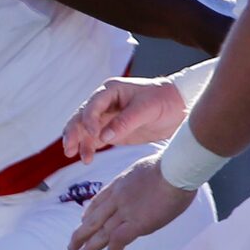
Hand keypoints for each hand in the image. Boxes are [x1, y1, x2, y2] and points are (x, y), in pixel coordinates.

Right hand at [61, 75, 187, 162]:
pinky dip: (88, 148)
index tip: (92, 134)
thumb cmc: (164, 100)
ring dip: (79, 142)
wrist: (179, 108)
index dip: (89, 119)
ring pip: (84, 130)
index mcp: (111, 91)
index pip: (92, 105)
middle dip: (74, 132)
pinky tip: (86, 158)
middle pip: (81, 117)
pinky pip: (94, 140)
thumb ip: (124, 122)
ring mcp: (106, 118)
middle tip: (69, 148)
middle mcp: (104, 103)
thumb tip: (103, 137)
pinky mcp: (111, 131)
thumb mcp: (147, 109)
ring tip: (79, 157)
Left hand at [66, 158, 197, 249]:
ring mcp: (125, 211)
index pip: (99, 200)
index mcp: (119, 184)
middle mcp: (117, 199)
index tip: (82, 219)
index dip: (89, 212)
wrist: (175, 169)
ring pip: (101, 232)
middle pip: (94, 218)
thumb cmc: (170, 165)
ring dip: (90, 246)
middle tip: (72, 245)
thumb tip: (150, 183)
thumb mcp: (145, 167)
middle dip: (81, 233)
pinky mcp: (137, 224)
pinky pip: (119, 240)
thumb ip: (140, 179)